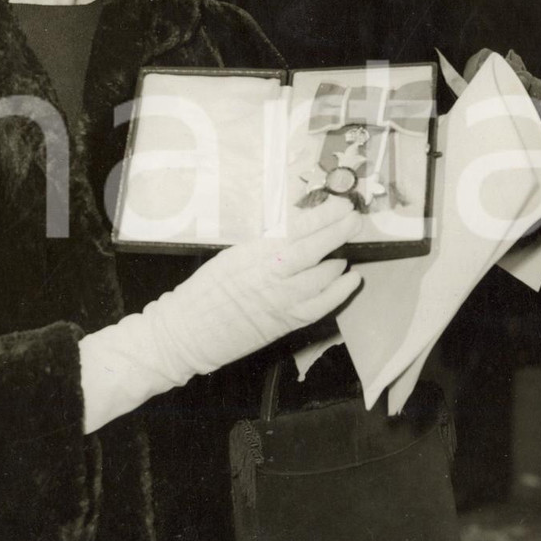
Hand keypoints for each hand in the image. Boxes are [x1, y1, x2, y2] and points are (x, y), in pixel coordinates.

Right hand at [145, 196, 361, 379]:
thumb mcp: (229, 258)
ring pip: (323, 278)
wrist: (186, 334)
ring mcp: (280, 302)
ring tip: (344, 249)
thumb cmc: (203, 293)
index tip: (341, 207)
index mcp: (251, 255)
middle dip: (338, 233)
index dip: (322, 218)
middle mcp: (269, 277)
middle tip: (354, 220)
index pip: (295, 232)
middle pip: (313, 251)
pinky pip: (322, 306)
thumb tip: (295, 231)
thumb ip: (262, 247)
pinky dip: (340, 291)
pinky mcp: (286, 324)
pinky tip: (350, 278)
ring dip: (339, 260)